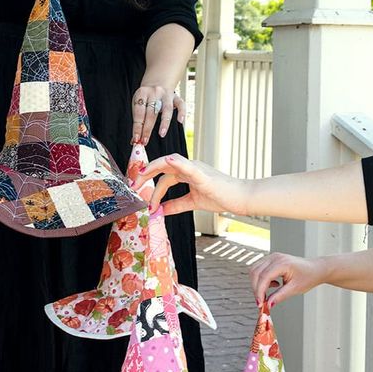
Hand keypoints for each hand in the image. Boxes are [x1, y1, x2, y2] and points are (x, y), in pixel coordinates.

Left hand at [131, 86, 184, 144]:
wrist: (157, 81)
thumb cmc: (146, 97)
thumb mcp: (138, 104)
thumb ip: (138, 121)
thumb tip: (135, 140)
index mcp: (142, 93)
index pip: (139, 113)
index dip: (137, 127)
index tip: (136, 139)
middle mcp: (154, 93)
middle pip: (151, 113)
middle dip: (147, 129)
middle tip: (145, 141)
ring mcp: (166, 94)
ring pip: (166, 109)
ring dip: (164, 123)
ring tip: (161, 134)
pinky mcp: (176, 97)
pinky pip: (181, 104)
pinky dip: (181, 112)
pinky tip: (180, 121)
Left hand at [134, 154, 248, 214]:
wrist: (240, 198)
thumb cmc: (220, 197)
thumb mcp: (193, 203)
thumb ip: (176, 205)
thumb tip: (160, 211)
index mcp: (187, 172)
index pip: (164, 177)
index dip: (152, 189)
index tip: (145, 203)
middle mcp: (190, 167)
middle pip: (162, 166)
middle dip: (145, 174)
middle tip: (132, 186)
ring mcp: (196, 168)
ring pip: (170, 163)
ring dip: (153, 168)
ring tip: (140, 177)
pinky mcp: (203, 174)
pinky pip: (188, 166)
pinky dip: (177, 162)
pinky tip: (167, 161)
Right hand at [250, 253, 328, 307]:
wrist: (316, 268)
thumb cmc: (309, 276)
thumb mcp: (295, 289)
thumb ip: (279, 296)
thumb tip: (268, 305)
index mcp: (282, 263)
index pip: (264, 277)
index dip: (259, 291)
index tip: (260, 304)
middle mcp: (275, 257)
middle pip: (255, 273)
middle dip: (256, 288)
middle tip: (261, 302)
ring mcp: (272, 257)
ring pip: (254, 270)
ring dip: (257, 284)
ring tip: (267, 293)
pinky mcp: (271, 260)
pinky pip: (259, 269)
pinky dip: (260, 279)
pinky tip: (272, 284)